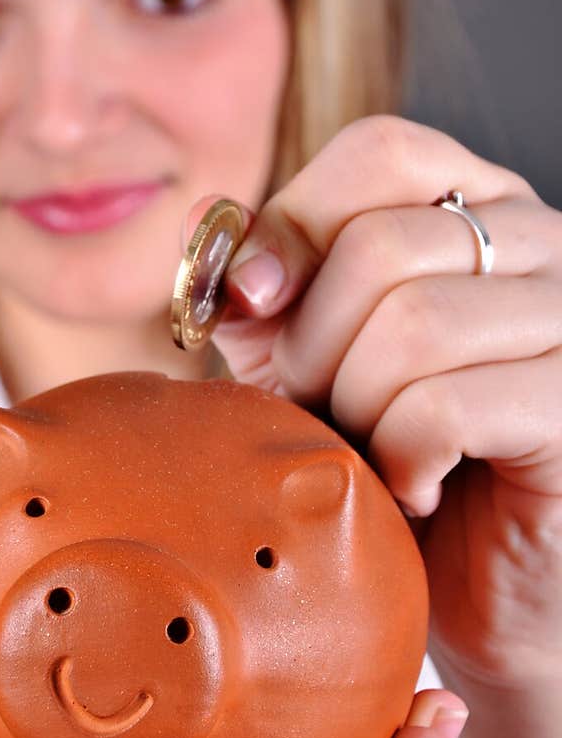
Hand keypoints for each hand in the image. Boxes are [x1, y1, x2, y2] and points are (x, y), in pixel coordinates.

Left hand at [198, 117, 561, 687]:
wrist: (470, 585)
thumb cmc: (387, 459)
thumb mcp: (303, 356)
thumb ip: (260, 286)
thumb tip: (209, 227)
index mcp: (480, 209)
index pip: (381, 153)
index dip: (295, 226)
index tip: (251, 308)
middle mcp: (544, 246)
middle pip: (381, 246)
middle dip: (313, 348)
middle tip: (324, 413)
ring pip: (412, 325)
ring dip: (356, 409)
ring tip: (371, 452)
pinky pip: (444, 408)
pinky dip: (399, 459)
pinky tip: (414, 487)